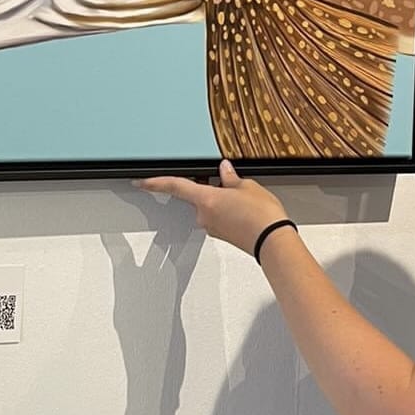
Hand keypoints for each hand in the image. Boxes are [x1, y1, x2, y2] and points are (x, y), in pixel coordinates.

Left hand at [135, 161, 289, 257]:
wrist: (274, 242)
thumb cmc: (262, 216)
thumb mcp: (247, 186)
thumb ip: (231, 178)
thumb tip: (225, 171)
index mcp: (206, 199)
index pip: (174, 186)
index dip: (154, 183)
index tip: (141, 182)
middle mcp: (204, 216)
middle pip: (197, 195)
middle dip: (209, 185)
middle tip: (227, 181)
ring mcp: (213, 227)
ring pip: (210, 206)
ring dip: (220, 198)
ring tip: (244, 196)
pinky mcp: (223, 235)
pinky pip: (219, 216)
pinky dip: (227, 209)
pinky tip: (244, 207)